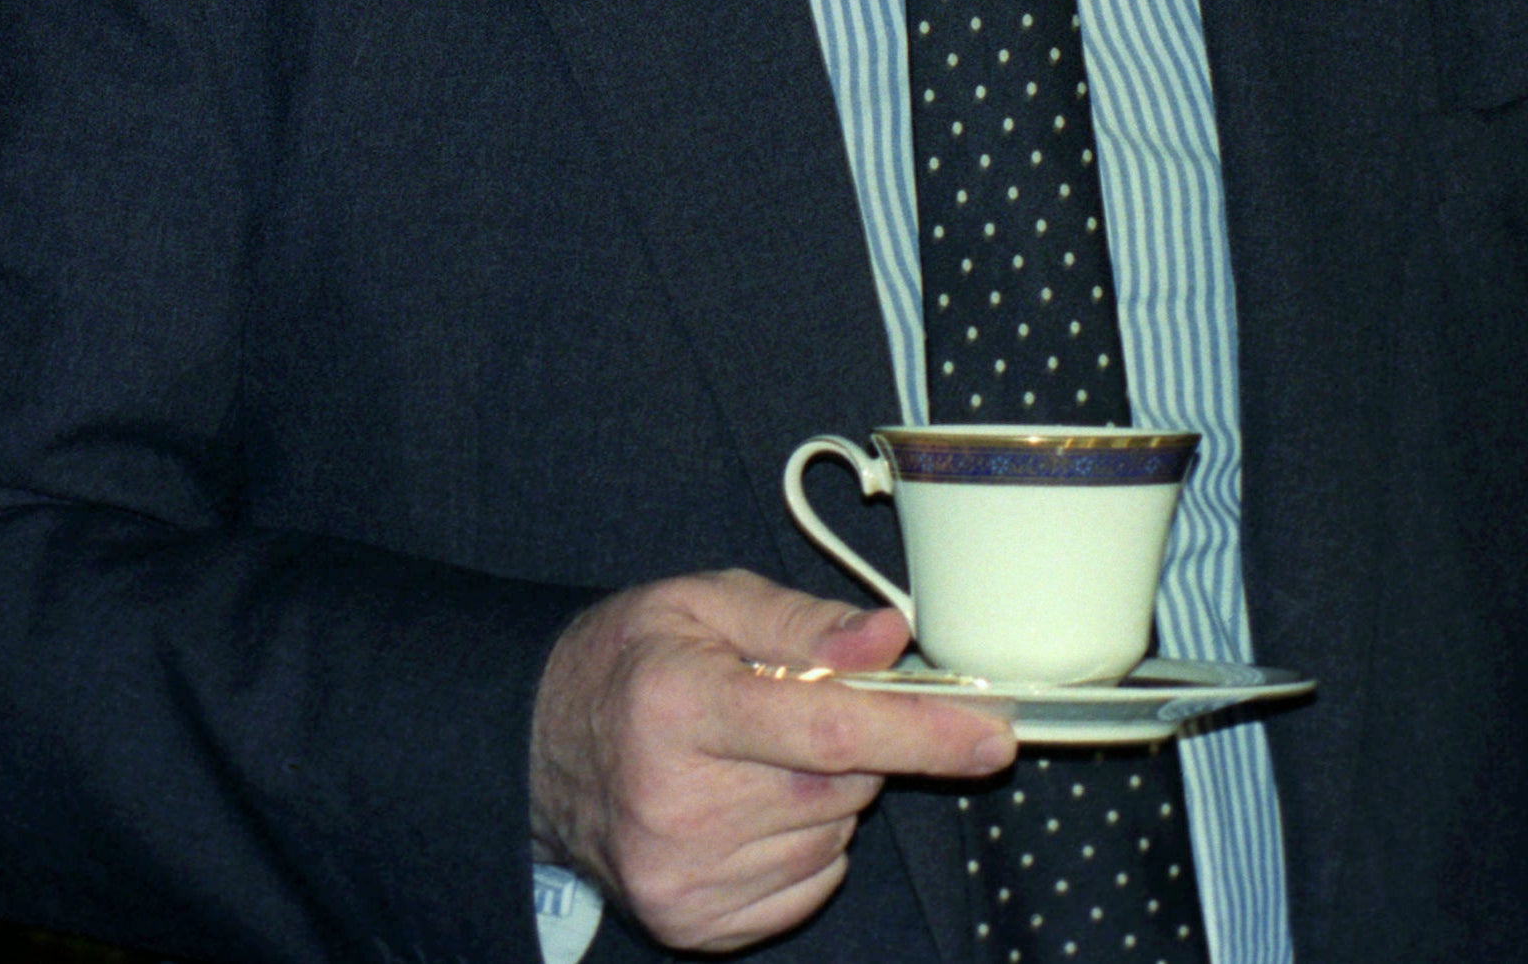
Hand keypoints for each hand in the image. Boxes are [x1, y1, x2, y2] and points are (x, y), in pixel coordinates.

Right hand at [529, 571, 1015, 953]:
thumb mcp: (698, 605)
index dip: (921, 731)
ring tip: (749, 761)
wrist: (536, 748)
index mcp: (677, 708)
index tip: (991, 732)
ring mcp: (685, 875)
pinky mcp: (694, 923)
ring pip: (832, 837)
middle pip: (840, 787)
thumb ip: (799, 621)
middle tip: (790, 712)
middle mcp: (678, 804)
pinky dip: (801, 844)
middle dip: (850, 746)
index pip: (829, 730)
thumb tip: (890, 643)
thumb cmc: (626, 663)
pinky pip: (810, 885)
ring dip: (821, 797)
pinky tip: (743, 809)